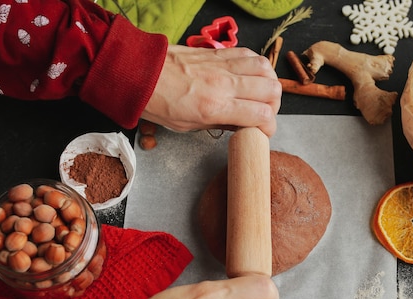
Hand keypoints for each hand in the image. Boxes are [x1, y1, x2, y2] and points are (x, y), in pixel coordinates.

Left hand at [141, 45, 281, 137]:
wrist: (138, 74)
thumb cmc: (159, 103)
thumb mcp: (189, 126)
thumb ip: (220, 123)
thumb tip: (241, 124)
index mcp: (215, 107)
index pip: (262, 115)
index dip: (270, 127)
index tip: (264, 131)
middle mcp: (223, 84)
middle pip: (271, 90)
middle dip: (274, 106)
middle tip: (264, 113)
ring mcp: (222, 66)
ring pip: (265, 68)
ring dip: (269, 83)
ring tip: (261, 93)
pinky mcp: (217, 53)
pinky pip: (249, 54)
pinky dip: (257, 65)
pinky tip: (250, 75)